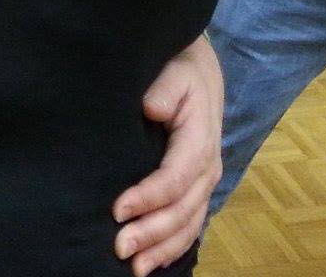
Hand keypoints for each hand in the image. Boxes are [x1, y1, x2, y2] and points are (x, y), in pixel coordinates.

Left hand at [112, 35, 223, 274]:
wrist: (199, 71)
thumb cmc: (178, 69)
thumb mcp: (173, 69)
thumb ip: (164, 88)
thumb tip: (151, 108)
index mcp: (200, 139)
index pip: (176, 176)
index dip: (149, 196)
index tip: (118, 209)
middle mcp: (207, 166)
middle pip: (182, 209)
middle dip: (151, 232)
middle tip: (119, 248)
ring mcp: (204, 182)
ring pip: (188, 224)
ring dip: (161, 247)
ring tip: (134, 267)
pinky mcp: (196, 189)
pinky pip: (190, 225)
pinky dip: (172, 247)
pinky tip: (151, 262)